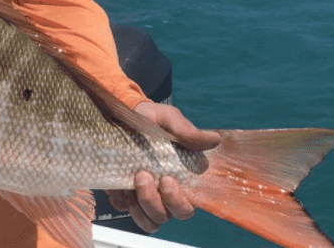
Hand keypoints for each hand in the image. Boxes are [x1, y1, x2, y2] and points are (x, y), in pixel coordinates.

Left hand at [105, 101, 220, 232]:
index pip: (186, 208)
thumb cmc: (151, 119)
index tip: (168, 180)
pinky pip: (123, 208)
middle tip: (143, 175)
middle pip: (165, 216)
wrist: (121, 113)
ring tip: (134, 178)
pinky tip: (118, 182)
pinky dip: (121, 199)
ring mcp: (141, 195)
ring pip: (147, 219)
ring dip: (141, 204)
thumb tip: (214, 140)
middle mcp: (162, 194)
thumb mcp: (167, 119)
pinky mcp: (122, 193)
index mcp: (180, 180)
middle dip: (155, 202)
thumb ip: (187, 132)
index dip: (179, 203)